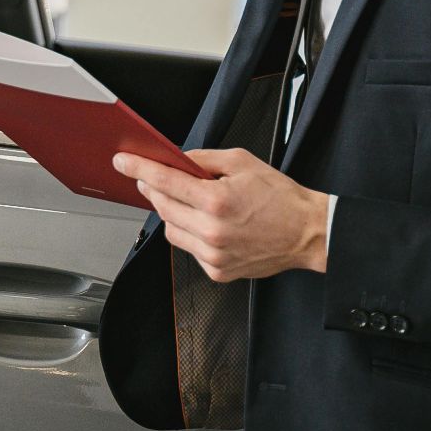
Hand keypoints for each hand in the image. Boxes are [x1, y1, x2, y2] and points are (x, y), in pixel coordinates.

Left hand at [114, 148, 330, 282]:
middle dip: (153, 189)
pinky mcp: (218, 271)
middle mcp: (211, 231)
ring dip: (171, 213)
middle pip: (163, 207)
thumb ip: (203, 159)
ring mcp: (213, 255)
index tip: (122, 162)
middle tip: (151, 177)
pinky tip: (207, 224)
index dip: (139, 169)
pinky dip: (190, 233)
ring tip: (188, 201)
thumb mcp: (242, 162)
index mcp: (216, 201)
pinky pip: (189, 248)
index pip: (165, 182)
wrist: (307, 233)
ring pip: (171, 231)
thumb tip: (176, 160)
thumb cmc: (280, 198)